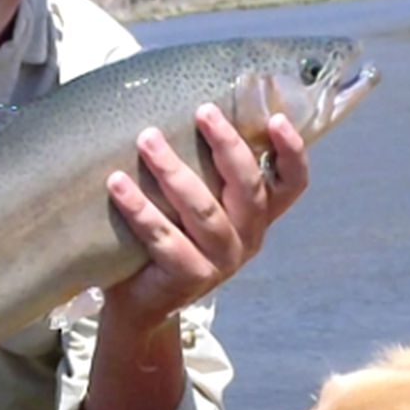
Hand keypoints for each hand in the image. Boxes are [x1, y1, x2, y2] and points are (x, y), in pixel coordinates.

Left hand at [104, 103, 308, 326]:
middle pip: (249, 189)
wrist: (143, 302)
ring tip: (147, 139)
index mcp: (257, 217)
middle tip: (203, 111)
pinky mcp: (191, 278)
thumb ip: (205, 172)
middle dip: (227, 146)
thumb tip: (187, 106)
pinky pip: (164, 237)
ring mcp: (222, 262)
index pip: (292, 184)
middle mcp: (248, 238)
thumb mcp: (196, 204)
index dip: (292, 153)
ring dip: (174, 171)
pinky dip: (139, 208)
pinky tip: (117, 183)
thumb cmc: (169, 238)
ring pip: (204, 211)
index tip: (277, 118)